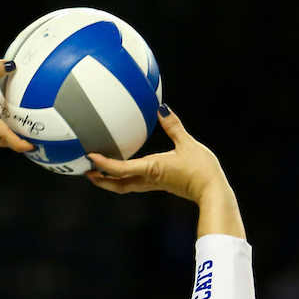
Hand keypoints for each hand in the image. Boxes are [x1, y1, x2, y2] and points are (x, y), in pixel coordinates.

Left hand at [85, 107, 226, 203]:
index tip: (90, 157)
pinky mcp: (159, 185)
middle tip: (86, 172)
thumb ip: (173, 126)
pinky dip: (124, 179)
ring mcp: (153, 185)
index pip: (119, 169)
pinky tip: (125, 171)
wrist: (211, 190)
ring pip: (125, 186)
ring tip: (99, 173)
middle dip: (100, 180)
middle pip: (117, 184)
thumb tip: (161, 108)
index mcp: (150, 169)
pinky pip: (135, 183)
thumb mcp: (188, 143)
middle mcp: (147, 179)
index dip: (103, 164)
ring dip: (110, 181)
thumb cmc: (201, 168)